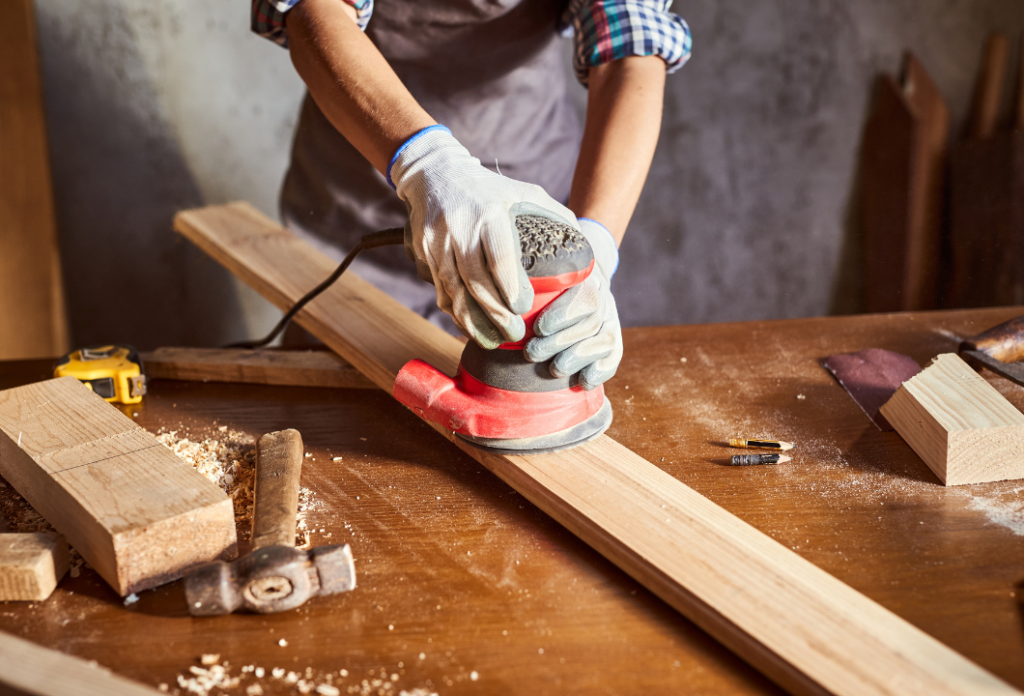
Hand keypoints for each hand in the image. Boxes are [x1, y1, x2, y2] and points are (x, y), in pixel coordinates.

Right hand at [389, 126, 578, 348]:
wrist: (435, 175)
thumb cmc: (492, 189)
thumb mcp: (526, 192)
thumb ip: (556, 217)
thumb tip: (585, 252)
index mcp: (490, 212)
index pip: (499, 256)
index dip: (511, 287)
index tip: (524, 308)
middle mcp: (460, 226)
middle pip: (475, 280)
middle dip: (495, 313)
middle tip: (514, 333)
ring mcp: (437, 241)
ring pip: (453, 290)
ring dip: (472, 320)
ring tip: (493, 338)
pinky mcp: (424, 253)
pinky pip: (440, 290)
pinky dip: (456, 313)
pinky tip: (471, 327)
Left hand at [524, 218, 621, 389]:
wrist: (574, 286)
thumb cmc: (542, 284)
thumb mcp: (535, 275)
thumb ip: (521, 280)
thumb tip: (491, 286)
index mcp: (583, 278)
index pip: (582, 296)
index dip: (561, 315)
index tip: (537, 329)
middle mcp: (602, 298)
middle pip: (590, 322)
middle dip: (560, 342)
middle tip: (532, 354)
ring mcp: (610, 320)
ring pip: (604, 341)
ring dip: (577, 358)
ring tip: (554, 369)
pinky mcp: (613, 343)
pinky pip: (614, 358)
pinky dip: (599, 372)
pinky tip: (582, 381)